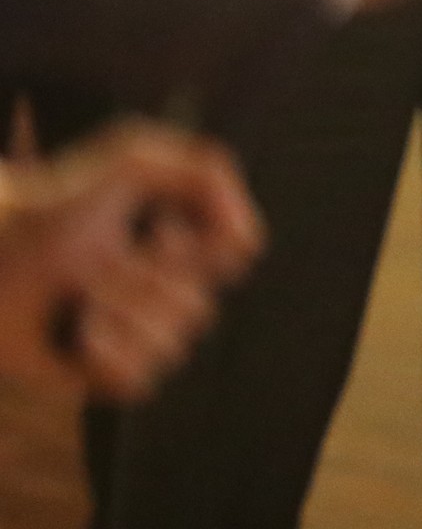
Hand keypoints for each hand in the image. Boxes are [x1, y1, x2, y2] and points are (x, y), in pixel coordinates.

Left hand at [0, 121, 263, 403]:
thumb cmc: (53, 201)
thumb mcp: (134, 158)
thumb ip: (209, 173)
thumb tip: (249, 241)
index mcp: (175, 246)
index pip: (235, 259)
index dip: (204, 249)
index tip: (159, 228)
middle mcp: (156, 293)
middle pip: (201, 310)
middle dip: (147, 283)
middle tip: (98, 263)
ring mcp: (128, 336)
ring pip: (173, 347)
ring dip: (122, 315)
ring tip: (79, 296)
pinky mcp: (96, 374)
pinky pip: (139, 383)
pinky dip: (110, 357)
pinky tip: (78, 331)